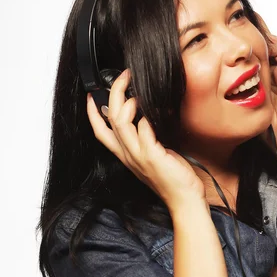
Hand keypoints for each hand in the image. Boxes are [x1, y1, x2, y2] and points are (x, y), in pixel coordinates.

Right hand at [86, 69, 205, 209]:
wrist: (184, 200)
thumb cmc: (173, 179)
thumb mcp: (153, 157)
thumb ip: (144, 141)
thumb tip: (143, 119)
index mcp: (126, 155)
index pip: (100, 132)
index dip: (92, 113)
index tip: (91, 95)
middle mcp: (128, 155)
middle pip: (110, 119)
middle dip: (114, 93)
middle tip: (124, 77)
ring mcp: (138, 155)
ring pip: (121, 121)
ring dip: (129, 101)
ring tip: (138, 92)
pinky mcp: (152, 155)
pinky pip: (144, 129)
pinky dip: (148, 116)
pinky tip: (157, 109)